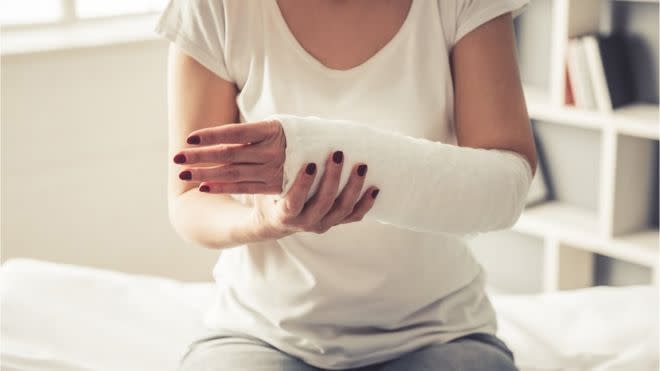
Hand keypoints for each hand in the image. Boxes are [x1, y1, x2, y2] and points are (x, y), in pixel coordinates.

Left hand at [173, 120, 285, 193]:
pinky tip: (204, 186)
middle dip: (200, 156)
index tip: (189, 138)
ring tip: (183, 173)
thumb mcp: (278, 125)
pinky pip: (244, 187)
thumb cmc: (295, 135)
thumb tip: (214, 138)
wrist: (326, 154)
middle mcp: (272, 151)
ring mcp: (273, 170)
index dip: (210, 135)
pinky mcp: (274, 185)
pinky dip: (222, 187)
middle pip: (228, 154)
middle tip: (176, 158)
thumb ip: (250, 133)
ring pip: (232, 172)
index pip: (234, 133)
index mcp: (271, 130)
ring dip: (204, 173)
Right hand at [251, 150, 379, 239]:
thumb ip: (273, 168)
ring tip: (361, 166)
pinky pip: (354, 216)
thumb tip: (269, 138)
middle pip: (324, 203)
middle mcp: (305, 223)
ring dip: (353, 188)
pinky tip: (374, 188)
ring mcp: (322, 224)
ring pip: (342, 209)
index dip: (303, 185)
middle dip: (333, 178)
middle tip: (338, 155)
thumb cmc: (270, 196)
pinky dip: (366, 203)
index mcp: (285, 215)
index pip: (294, 202)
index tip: (310, 164)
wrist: (277, 222)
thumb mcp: (266, 185)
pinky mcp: (335, 222)